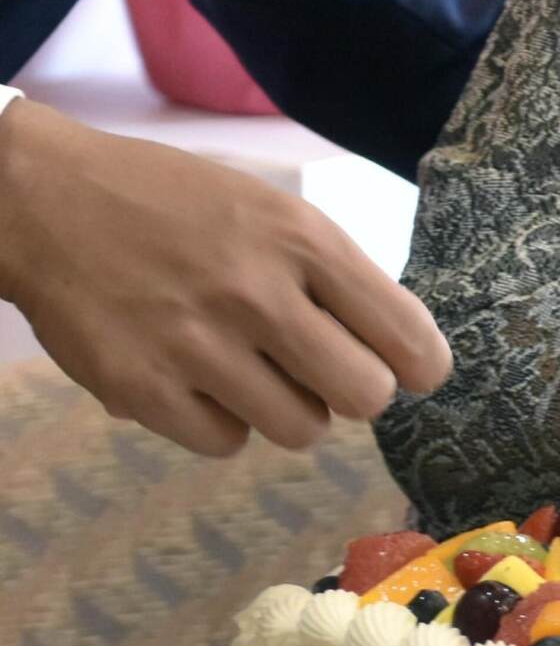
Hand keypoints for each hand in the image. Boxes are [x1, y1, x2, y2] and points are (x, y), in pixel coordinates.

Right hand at [0, 101, 452, 454]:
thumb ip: (333, 273)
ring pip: (300, 429)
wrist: (50, 202)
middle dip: (359, 392)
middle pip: (365, 394)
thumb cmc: (176, 203)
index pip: (403, 330)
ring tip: (260, 374)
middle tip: (331, 375)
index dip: (424, 364)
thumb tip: (398, 346)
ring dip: (292, 410)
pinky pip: (226, 443)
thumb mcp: (273, 211)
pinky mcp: (140, 389)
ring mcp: (196, 346)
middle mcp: (257, 294)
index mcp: (303, 241)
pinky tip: (204, 384)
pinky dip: (224, 423)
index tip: (420, 372)